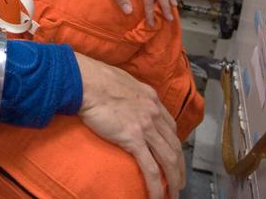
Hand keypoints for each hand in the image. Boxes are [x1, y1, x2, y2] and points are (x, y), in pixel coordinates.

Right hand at [76, 53, 184, 197]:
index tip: (173, 155)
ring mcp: (146, 126)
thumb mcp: (123, 81)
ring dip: (173, 179)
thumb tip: (126, 99)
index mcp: (152, 99)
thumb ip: (131, 93)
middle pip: (174, 145)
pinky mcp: (133, 139)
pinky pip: (150, 168)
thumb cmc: (96, 78)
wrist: (87, 81)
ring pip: (168, 159)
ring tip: (174, 194)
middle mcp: (154, 113)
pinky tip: (158, 196)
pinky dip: (156, 185)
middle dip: (179, 166)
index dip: (174, 144)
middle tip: (179, 181)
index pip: (170, 126)